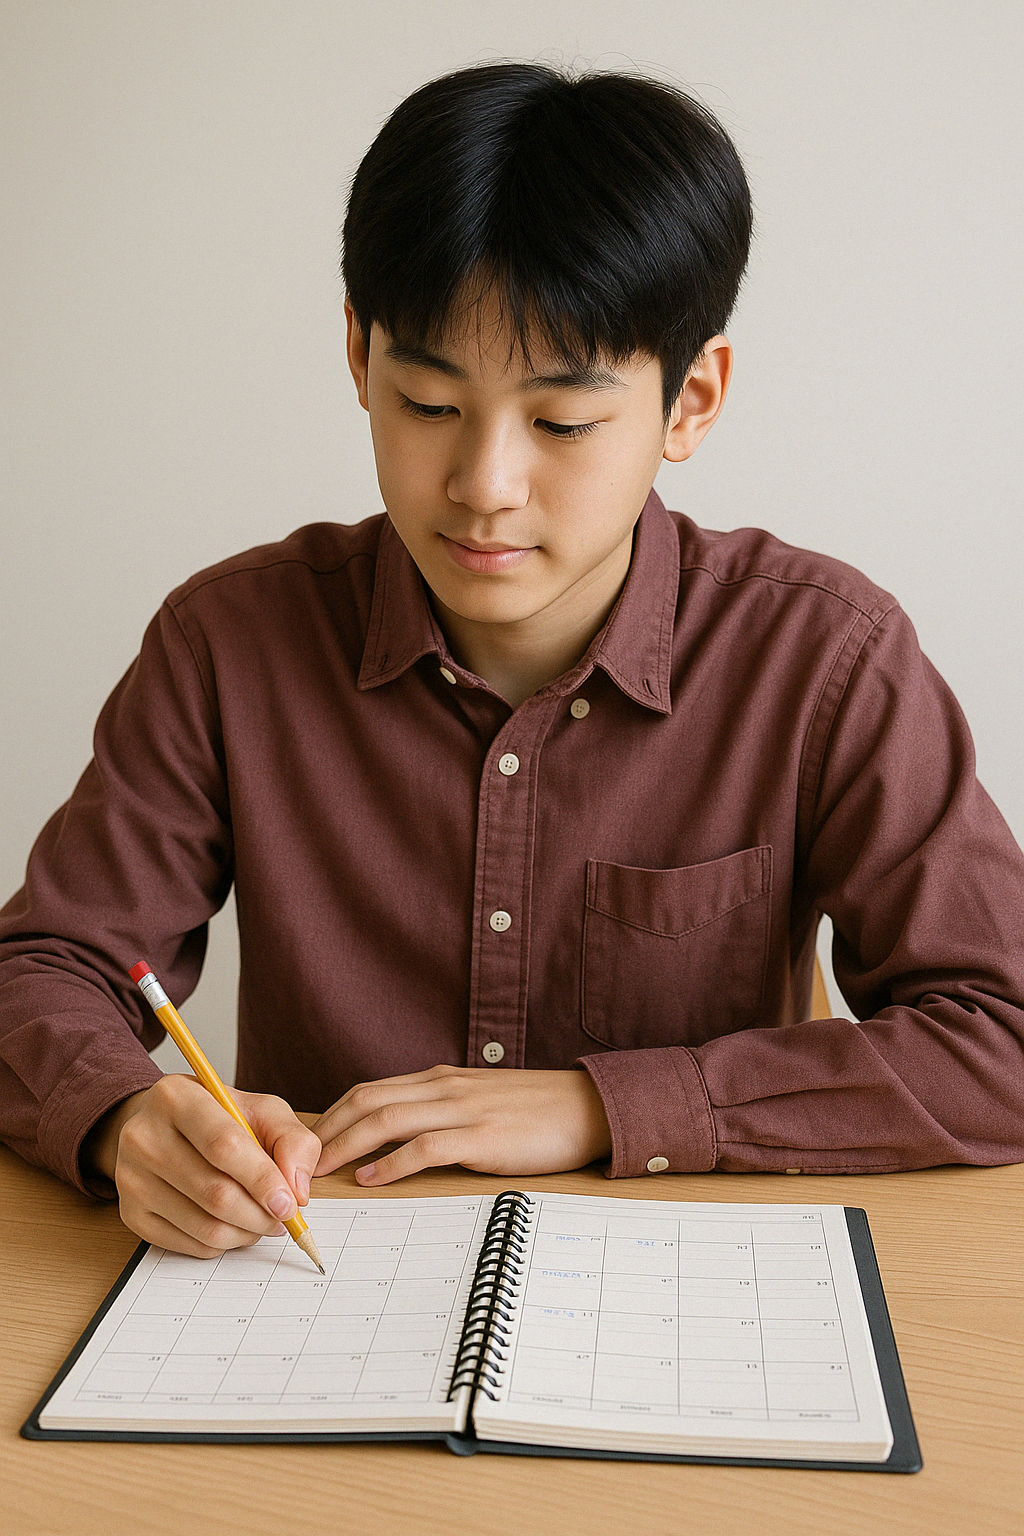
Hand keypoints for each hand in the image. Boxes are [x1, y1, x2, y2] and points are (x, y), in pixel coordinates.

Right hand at [82, 1075, 321, 1258]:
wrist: (165, 1128)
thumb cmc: (220, 1118)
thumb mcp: (262, 1110)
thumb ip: (292, 1140)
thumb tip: (297, 1191)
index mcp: (176, 1097)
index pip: (224, 1145)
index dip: (263, 1179)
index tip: (290, 1203)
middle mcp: (143, 1136)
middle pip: (215, 1193)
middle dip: (260, 1215)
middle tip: (283, 1218)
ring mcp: (131, 1177)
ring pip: (204, 1226)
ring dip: (246, 1233)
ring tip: (262, 1220)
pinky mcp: (130, 1213)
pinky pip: (188, 1245)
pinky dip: (222, 1244)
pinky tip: (233, 1225)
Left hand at [312, 1065, 612, 1184]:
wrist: (588, 1107)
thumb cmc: (536, 1110)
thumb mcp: (479, 1100)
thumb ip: (441, 1111)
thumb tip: (399, 1138)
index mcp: (440, 1079)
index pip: (370, 1090)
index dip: (334, 1117)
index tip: (309, 1146)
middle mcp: (443, 1087)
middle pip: (366, 1100)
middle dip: (328, 1132)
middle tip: (299, 1164)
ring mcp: (462, 1109)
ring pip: (386, 1119)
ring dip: (347, 1147)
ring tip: (322, 1173)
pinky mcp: (481, 1136)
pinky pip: (424, 1146)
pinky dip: (391, 1162)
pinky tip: (373, 1179)